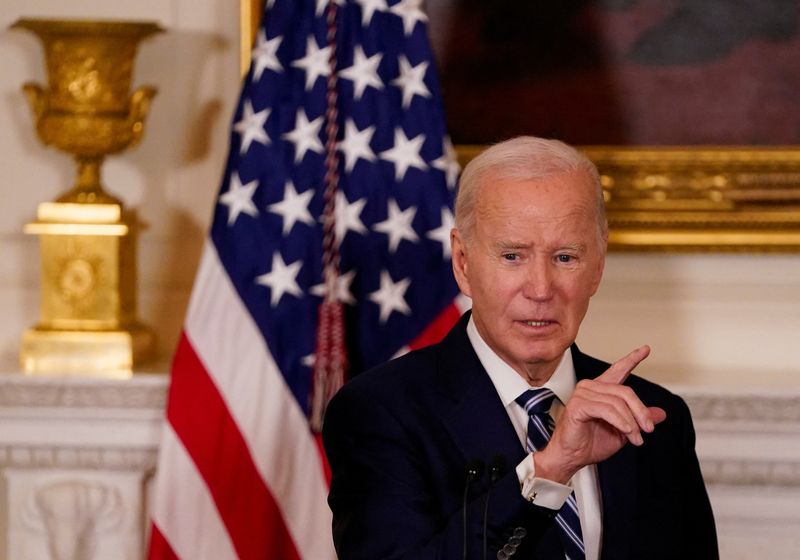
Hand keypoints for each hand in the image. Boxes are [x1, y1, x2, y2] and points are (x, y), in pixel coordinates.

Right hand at [534, 346, 666, 483]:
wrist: (572, 457)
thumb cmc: (590, 444)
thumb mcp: (623, 431)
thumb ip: (638, 419)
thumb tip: (660, 413)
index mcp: (601, 391)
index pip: (618, 370)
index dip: (632, 359)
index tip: (645, 350)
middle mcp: (591, 388)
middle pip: (626, 391)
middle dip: (641, 412)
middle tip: (648, 429)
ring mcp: (583, 394)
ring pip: (618, 402)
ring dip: (631, 423)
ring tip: (636, 437)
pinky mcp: (578, 405)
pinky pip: (608, 410)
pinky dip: (621, 422)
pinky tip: (626, 432)